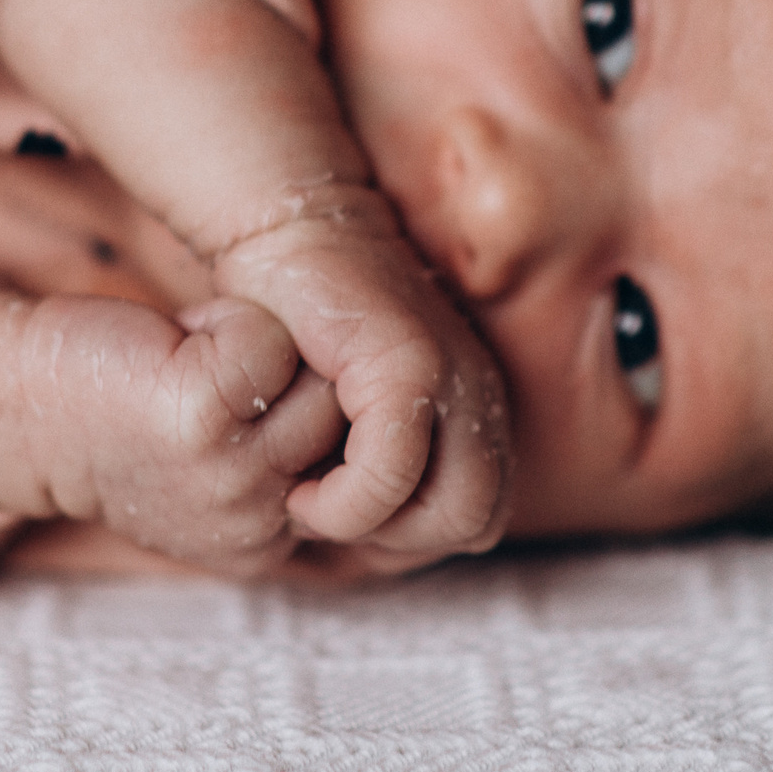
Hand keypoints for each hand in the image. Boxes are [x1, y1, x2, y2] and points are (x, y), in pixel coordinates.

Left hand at [9, 292, 345, 575]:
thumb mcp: (219, 470)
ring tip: (201, 355)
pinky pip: (270, 340)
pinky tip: (181, 340)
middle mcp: (256, 523)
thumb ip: (287, 465)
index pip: (360, 466)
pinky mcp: (199, 418)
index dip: (318, 409)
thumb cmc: (121, 419)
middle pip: (352, 420)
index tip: (255, 399)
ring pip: (322, 380)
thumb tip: (376, 424)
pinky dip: (230, 319)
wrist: (22, 411)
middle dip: (298, 374)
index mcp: (264, 543)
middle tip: (222, 372)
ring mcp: (231, 475)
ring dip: (265, 346)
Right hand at [212, 186, 510, 556]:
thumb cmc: (303, 325)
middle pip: (480, 520)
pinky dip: (346, 502)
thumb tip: (363, 543)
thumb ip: (379, 460)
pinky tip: (302, 487)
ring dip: (377, 530)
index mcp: (475, 405)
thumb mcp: (352, 406)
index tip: (342, 521)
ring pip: (459, 510)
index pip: (480, 515)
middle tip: (329, 516)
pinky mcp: (407, 360)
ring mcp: (453, 375)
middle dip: (398, 543)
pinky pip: (394, 470)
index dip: (408, 540)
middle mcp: (479, 393)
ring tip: (313, 503)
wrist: (292, 228)